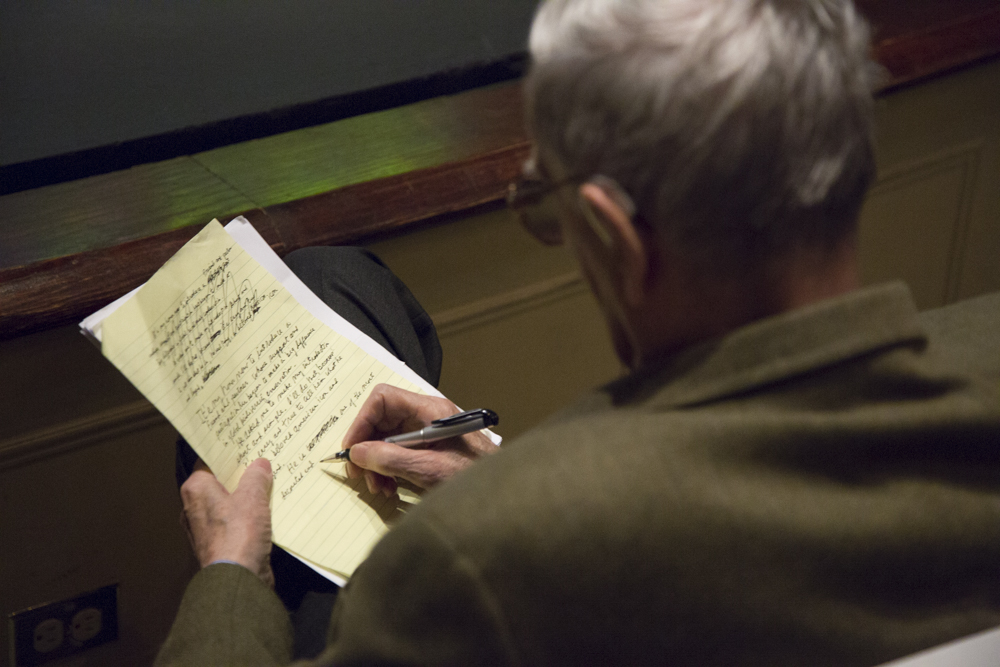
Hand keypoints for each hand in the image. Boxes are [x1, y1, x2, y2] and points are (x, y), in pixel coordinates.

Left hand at [180, 457, 274, 586]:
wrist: (237, 578)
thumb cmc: (238, 533)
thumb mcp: (253, 496)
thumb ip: (256, 476)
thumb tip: (259, 465)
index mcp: (195, 490)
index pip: (207, 462)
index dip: (226, 454)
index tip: (244, 446)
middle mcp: (194, 508)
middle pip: (218, 484)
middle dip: (239, 476)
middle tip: (261, 463)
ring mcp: (205, 529)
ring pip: (227, 505)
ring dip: (246, 498)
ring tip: (269, 485)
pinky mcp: (219, 546)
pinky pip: (234, 524)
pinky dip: (248, 518)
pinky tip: (267, 512)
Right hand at [341, 384, 497, 495]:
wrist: (503, 493)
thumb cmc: (475, 477)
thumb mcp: (429, 469)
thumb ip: (391, 459)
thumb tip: (358, 453)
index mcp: (429, 410)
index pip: (383, 399)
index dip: (362, 421)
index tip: (352, 449)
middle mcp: (426, 416)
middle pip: (382, 420)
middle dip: (367, 448)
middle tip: (360, 475)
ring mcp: (428, 432)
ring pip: (387, 439)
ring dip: (376, 463)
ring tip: (379, 487)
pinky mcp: (430, 449)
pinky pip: (398, 453)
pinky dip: (389, 469)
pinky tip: (390, 487)